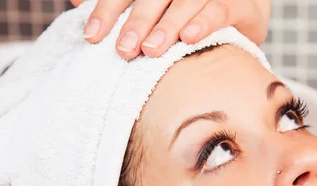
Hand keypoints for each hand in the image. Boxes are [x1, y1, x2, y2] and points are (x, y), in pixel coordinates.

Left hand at [72, 0, 270, 59]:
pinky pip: (220, 9)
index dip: (107, 9)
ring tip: (151, 50)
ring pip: (186, 0)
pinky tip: (189, 38)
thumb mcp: (153, 5)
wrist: (242, 10)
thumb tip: (74, 0)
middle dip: (136, 21)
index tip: (91, 36)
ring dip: (168, 25)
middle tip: (123, 50)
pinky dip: (204, 22)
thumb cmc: (187, 10)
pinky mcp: (240, 3)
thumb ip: (118, 2)